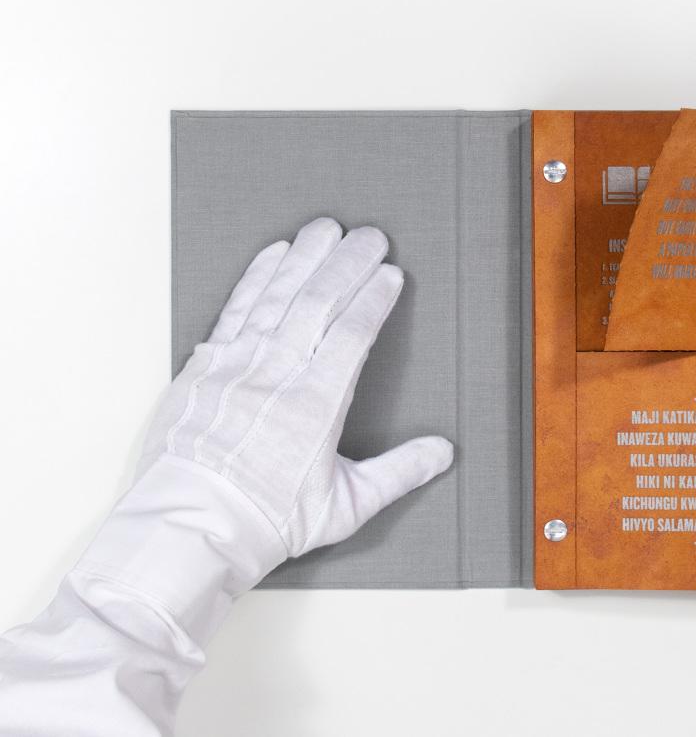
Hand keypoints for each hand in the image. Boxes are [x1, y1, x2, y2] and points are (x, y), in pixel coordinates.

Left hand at [139, 217, 453, 557]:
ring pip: (279, 296)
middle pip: (320, 302)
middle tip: (371, 235)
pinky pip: (237, 308)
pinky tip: (275, 253)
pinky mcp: (207, 364)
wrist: (191, 528)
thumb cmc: (269, 521)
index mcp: (318, 404)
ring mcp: (239, 364)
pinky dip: (257, 276)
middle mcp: (279, 374)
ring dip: (306, 258)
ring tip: (328, 228)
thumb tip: (443, 451)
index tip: (391, 274)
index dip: (374, 298)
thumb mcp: (347, 506)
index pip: (354, 334)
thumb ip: (399, 473)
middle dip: (349, 263)